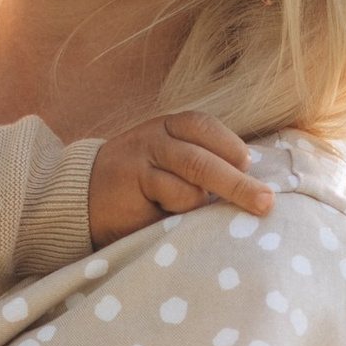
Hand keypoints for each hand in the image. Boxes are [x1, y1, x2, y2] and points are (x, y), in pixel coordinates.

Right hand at [87, 112, 275, 245]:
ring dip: (205, 202)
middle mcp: (153, 139)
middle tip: (265, 203)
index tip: (249, 166)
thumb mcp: (168, 161)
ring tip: (203, 214)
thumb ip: (201, 163)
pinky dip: (180, 214)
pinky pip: (169, 203)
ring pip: (188, 180)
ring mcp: (139, 163)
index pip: (204, 126)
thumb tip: (253, 184)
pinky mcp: (129, 191)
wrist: (80, 196)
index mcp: (167, 126)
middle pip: (202, 158)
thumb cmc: (138, 184)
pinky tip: (168, 218)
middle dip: (238, 184)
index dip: (230, 146)